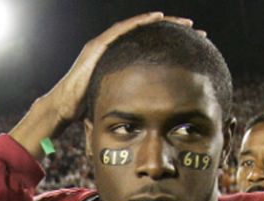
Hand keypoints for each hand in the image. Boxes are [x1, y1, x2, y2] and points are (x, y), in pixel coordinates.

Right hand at [47, 12, 195, 122]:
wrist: (65, 109)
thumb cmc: (89, 109)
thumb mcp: (120, 102)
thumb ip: (135, 102)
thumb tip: (156, 119)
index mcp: (121, 62)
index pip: (151, 49)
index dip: (172, 46)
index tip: (195, 48)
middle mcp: (114, 49)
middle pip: (149, 35)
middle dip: (174, 31)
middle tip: (198, 31)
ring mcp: (105, 45)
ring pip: (139, 28)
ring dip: (162, 22)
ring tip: (184, 22)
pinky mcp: (98, 46)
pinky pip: (122, 29)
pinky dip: (140, 22)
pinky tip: (157, 17)